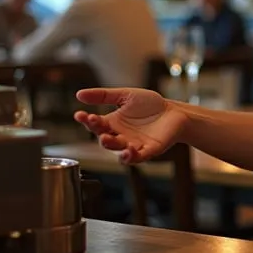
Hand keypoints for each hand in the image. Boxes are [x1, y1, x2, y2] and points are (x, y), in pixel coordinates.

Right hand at [73, 88, 187, 163]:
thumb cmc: (150, 104)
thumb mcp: (125, 95)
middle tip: (95, 123)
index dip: (87, 121)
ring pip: (118, 151)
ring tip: (107, 138)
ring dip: (112, 146)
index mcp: (113, 124)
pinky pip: (137, 157)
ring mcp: (133, 145)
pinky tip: (128, 150)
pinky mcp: (148, 150)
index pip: (96, 125)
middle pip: (105, 140)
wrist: (174, 112)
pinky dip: (131, 156)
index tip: (80, 114)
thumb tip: (79, 95)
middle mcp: (120, 137)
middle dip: (99, 133)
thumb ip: (104, 96)